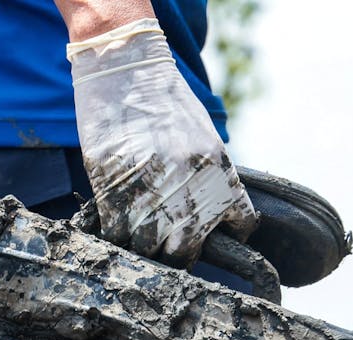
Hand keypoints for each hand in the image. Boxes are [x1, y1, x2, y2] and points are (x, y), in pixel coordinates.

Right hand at [67, 18, 256, 267]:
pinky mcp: (112, 191)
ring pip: (147, 249)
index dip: (227, 236)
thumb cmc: (165, 103)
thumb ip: (210, 177)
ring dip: (141, 248)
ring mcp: (148, 192)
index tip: (210, 238)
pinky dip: (116, 236)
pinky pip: (116, 235)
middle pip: (184, 252)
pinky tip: (115, 225)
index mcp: (219, 173)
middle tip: (164, 248)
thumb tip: (211, 219)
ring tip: (137, 237)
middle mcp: (188, 188)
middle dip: (175, 254)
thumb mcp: (203, 137)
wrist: (126, 71)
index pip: (240, 225)